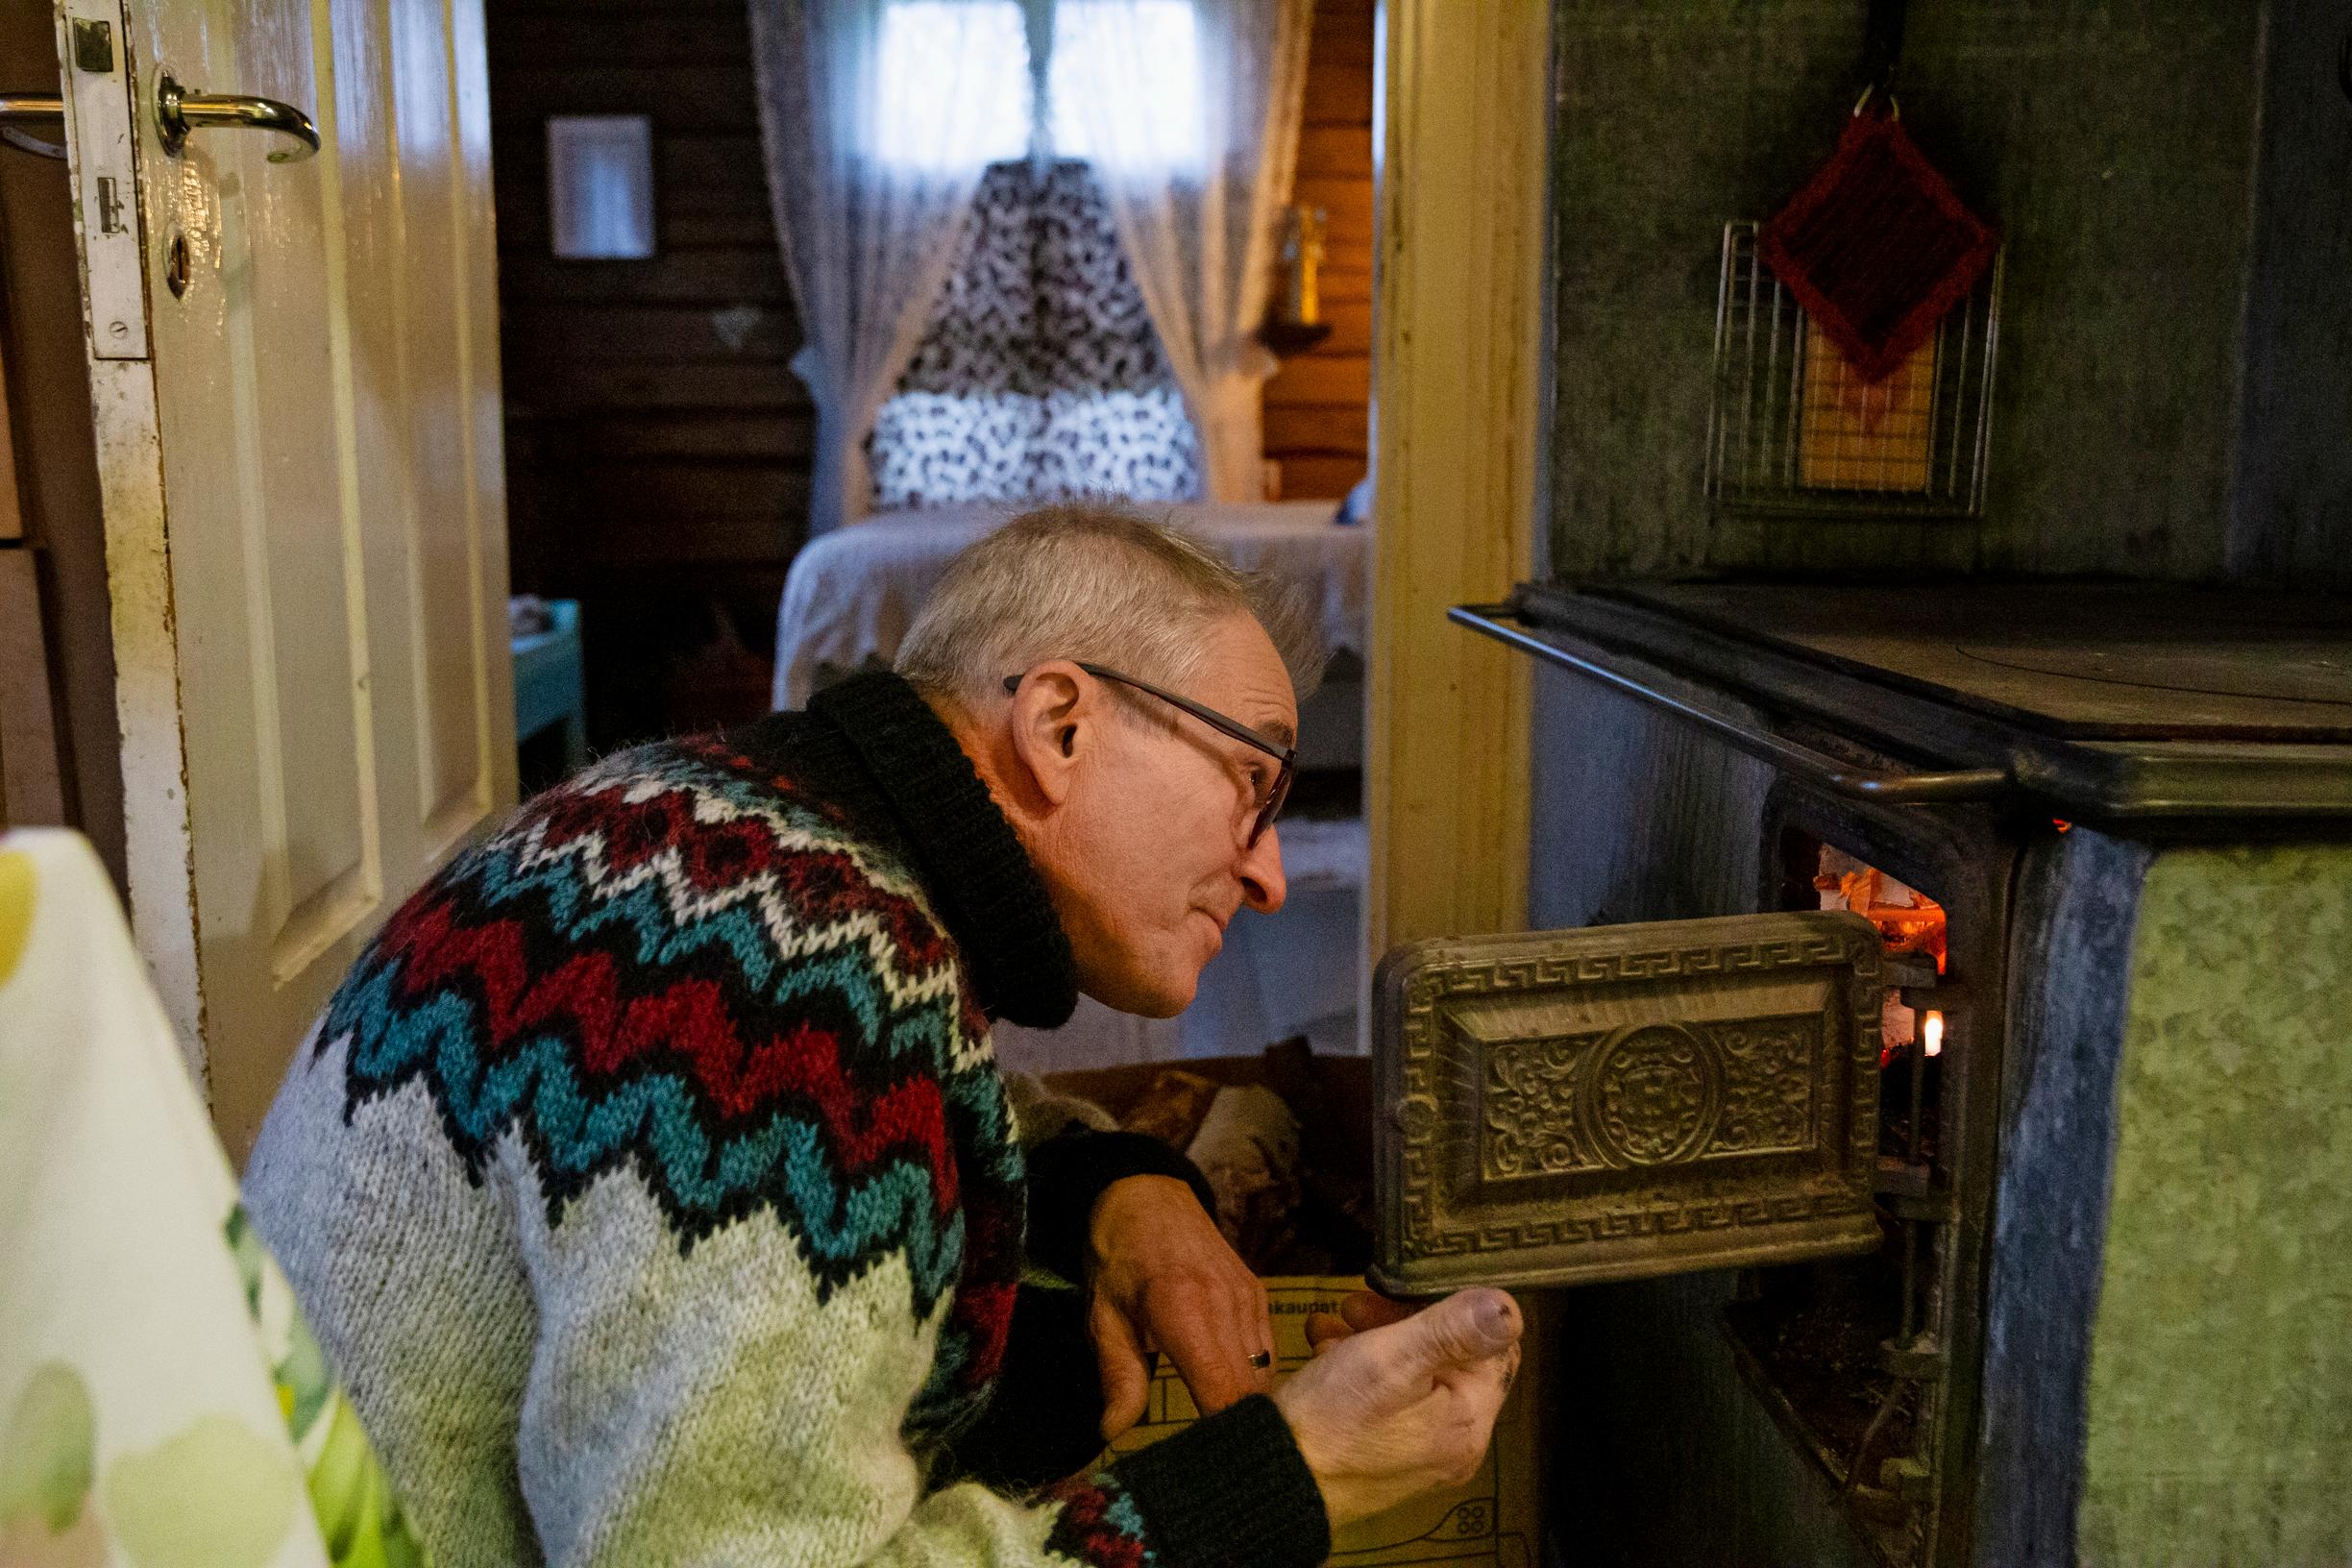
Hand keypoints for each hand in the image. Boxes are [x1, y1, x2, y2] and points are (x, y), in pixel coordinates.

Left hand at [1086, 1175, 1273, 1439]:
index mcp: (1184, 1311)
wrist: (1147, 1194)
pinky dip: (1254, 1378)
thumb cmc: (1116, 1258)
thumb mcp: (1102, 1316)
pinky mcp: (1259, 1294)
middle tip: (1217, 1461)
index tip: (1210, 1466)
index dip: (1223, 1436)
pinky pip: (1267, 1351)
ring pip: (1267, 1374)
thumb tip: (1114, 1433)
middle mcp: (1227, 1304)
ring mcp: (1249, 1297)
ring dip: (1249, 1406)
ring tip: (1225, 1435)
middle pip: (1253, 1391)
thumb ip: (1118, 1375)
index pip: (1223, 1392)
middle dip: (1240, 1430)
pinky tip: (1231, 1395)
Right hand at [1272, 1288, 1519, 1529]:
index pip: (1492, 1350)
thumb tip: (1510, 1306)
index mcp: (1468, 1422)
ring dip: (1374, 1338)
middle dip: (1403, 1321)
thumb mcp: (1390, 1361)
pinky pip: (1385, 1399)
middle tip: (1355, 1303)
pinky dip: (1358, 1368)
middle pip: (1448, 1359)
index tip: (1409, 1289)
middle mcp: (1453, 1443)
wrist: (1273, 1480)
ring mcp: (1418, 1452)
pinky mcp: (1383, 1453)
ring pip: (1411, 1374)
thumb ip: (1451, 1330)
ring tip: (1335, 1322)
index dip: (1455, 1310)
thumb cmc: (1333, 1419)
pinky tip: (1325, 1350)